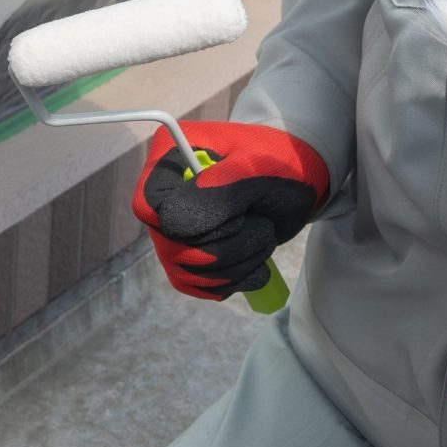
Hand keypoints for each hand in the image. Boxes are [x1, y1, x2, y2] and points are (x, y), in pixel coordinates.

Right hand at [131, 122, 329, 300]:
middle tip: (261, 220)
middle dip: (230, 245)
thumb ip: (217, 192)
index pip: (147, 206)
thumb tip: (173, 224)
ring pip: (188, 273)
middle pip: (171, 248)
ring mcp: (172, 231)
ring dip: (239, 262)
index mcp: (169, 160)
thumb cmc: (279, 164)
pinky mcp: (189, 260)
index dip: (189, 223)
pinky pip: (200, 287)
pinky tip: (255, 258)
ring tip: (263, 234)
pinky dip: (237, 279)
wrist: (298, 183)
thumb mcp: (257, 170)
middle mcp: (162, 198)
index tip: (237, 213)